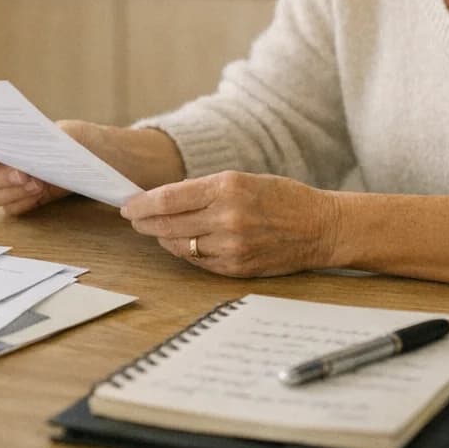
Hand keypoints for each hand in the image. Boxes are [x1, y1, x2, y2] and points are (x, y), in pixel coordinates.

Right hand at [0, 119, 99, 215]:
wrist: (95, 159)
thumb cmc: (76, 138)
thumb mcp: (65, 132)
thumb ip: (45, 139)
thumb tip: (31, 150)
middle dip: (0, 177)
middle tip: (24, 173)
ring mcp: (5, 185)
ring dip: (12, 191)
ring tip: (38, 183)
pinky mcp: (19, 200)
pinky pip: (9, 209)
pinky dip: (22, 202)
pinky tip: (40, 193)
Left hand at [118, 170, 337, 276]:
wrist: (321, 227)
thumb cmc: (282, 197)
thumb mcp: (243, 179)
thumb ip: (205, 190)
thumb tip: (164, 200)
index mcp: (227, 187)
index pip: (168, 198)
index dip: (142, 204)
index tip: (128, 205)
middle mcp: (227, 217)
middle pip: (168, 224)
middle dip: (145, 222)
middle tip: (134, 219)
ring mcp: (232, 246)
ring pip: (179, 246)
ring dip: (162, 238)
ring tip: (155, 231)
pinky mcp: (237, 268)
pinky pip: (198, 262)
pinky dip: (185, 252)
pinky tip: (181, 244)